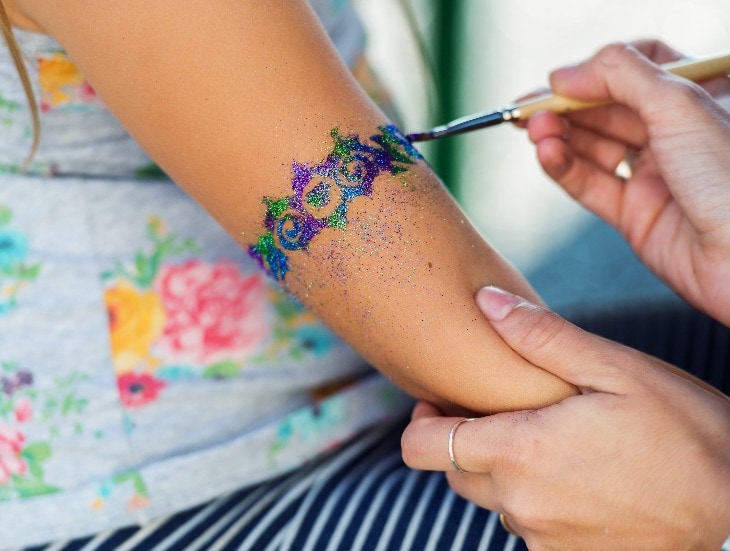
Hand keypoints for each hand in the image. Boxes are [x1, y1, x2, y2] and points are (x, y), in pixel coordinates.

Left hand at [402, 286, 729, 550]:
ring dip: (505, 469)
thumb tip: (485, 301)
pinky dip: (536, 499)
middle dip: (467, 439)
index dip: (420, 420)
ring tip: (554, 441)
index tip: (440, 400)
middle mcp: (520, 504)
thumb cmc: (684, 432)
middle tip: (508, 412)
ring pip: (491, 498)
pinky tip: (578, 476)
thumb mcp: (617, 370)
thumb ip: (541, 337)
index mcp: (520, 452)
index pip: (422, 446)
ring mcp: (543, 540)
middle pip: (454, 470)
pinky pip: (527, 525)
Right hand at [525, 40, 729, 324]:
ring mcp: (655, 175)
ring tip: (533, 131)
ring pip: (594, 147)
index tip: (563, 79)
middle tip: (527, 108)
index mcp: (700, 98)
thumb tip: (564, 74)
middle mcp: (676, 135)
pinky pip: (590, 186)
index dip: (597, 71)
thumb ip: (618, 76)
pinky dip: (563, 168)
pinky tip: (546, 154)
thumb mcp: (679, 105)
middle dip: (565, 106)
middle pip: (607, 108)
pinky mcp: (635, 214)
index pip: (638, 69)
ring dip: (559, 136)